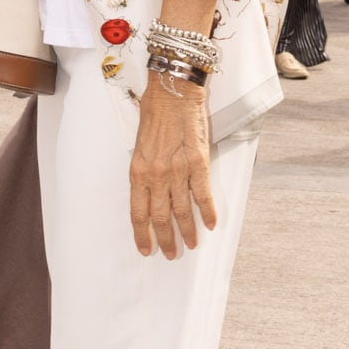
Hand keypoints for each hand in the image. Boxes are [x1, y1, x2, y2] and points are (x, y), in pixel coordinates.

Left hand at [129, 76, 215, 260]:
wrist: (173, 93)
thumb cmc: (154, 116)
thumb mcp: (140, 148)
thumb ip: (145, 173)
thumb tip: (152, 197)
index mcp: (137, 172)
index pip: (137, 213)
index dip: (142, 235)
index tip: (146, 250)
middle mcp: (155, 176)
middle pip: (160, 218)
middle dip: (165, 240)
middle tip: (170, 254)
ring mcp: (177, 171)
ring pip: (182, 211)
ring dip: (187, 232)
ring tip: (191, 245)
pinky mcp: (198, 163)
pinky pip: (203, 195)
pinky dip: (208, 212)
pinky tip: (211, 225)